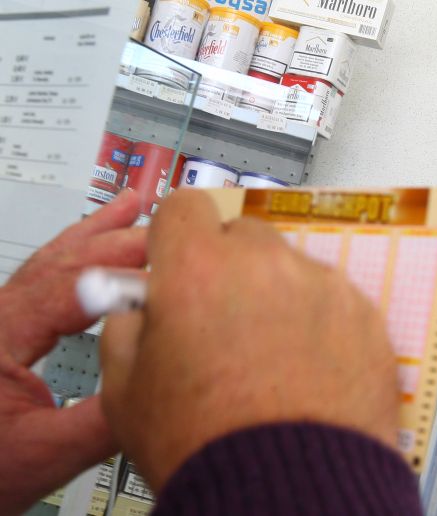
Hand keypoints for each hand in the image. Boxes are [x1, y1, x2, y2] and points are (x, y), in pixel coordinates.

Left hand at [0, 190, 145, 514]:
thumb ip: (106, 420)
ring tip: (130, 206)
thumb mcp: (45, 455)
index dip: (125, 277)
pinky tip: (93, 240)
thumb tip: (166, 380)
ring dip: (96, 234)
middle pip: (62, 261)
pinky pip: (46, 278)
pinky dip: (76, 253)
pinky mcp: (8, 327)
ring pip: (52, 262)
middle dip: (118, 240)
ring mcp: (0, 318)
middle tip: (170, 227)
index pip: (69, 288)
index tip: (173, 274)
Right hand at [100, 189, 398, 491]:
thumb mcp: (128, 393)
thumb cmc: (207, 446)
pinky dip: (322, 323)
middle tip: (226, 319)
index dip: (178, 236)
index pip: (184, 207)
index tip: (182, 261)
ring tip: (273, 359)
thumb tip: (137, 310)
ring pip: (292, 269)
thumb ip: (125, 330)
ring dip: (279, 297)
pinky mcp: (365, 316)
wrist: (292, 491)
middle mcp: (266, 264)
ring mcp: (323, 287)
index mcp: (198, 269)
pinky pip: (335, 301)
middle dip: (229, 267)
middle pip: (243, 236)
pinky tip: (310, 371)